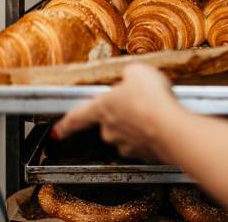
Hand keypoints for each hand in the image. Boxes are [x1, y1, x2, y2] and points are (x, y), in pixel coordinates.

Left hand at [52, 63, 184, 161]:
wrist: (171, 128)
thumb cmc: (151, 99)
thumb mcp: (137, 72)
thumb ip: (130, 75)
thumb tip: (131, 77)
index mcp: (102, 108)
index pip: (77, 117)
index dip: (66, 124)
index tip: (55, 133)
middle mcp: (110, 130)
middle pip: (110, 123)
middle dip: (122, 115)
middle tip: (138, 103)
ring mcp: (127, 145)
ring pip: (129, 134)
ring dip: (139, 125)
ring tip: (156, 112)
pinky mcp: (146, 155)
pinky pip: (147, 143)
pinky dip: (154, 134)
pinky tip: (165, 124)